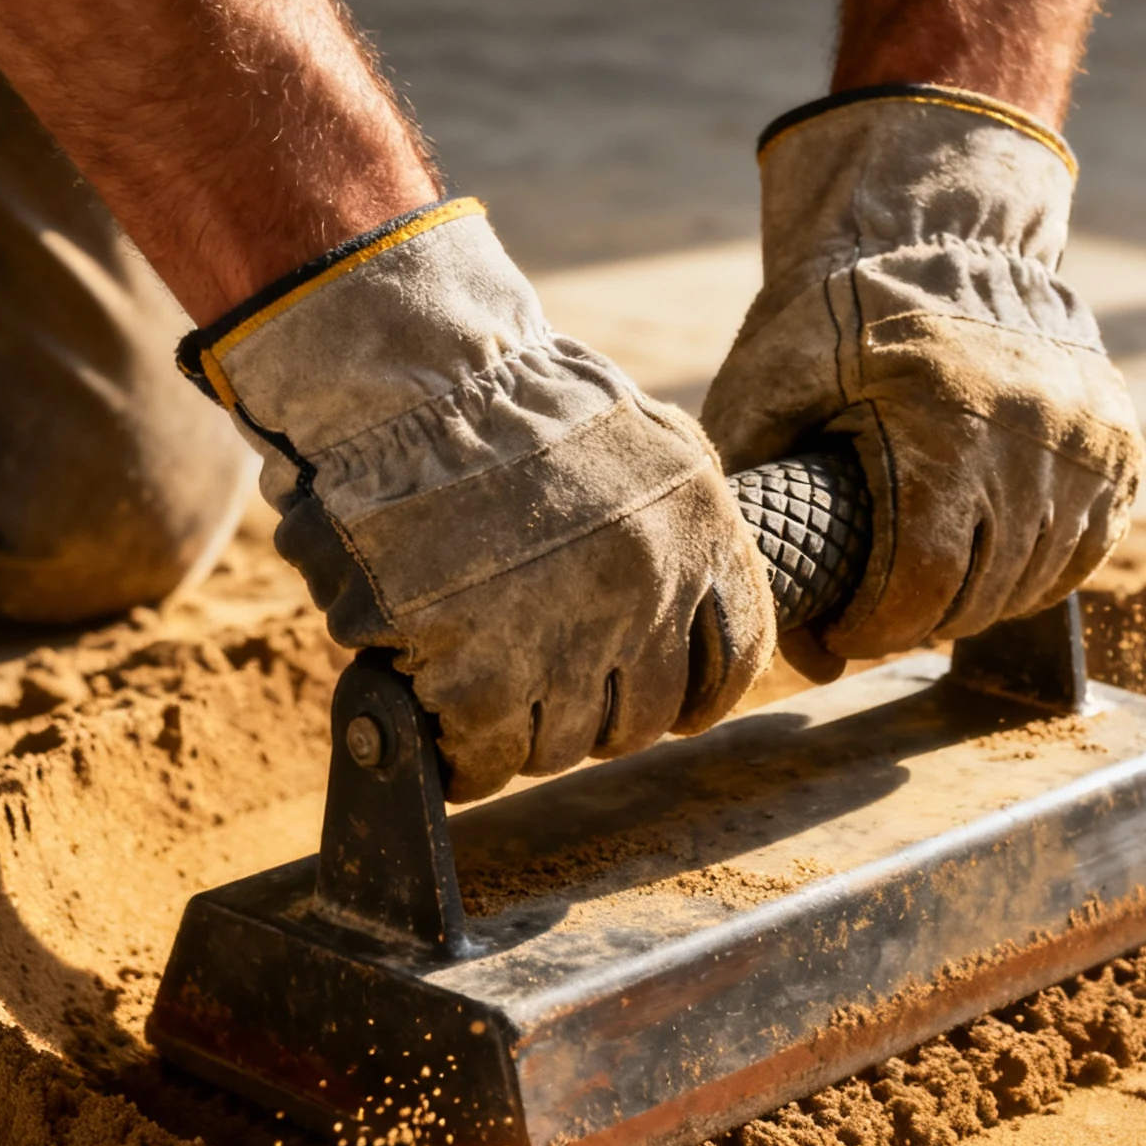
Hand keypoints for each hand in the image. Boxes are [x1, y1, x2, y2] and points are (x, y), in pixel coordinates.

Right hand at [180, 198, 775, 798]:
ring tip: (480, 684)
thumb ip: (675, 520)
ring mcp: (565, 643)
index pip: (734, 658)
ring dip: (524, 731)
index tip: (670, 706)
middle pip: (645, 718)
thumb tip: (680, 594)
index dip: (699, 695)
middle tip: (549, 687)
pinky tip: (438, 720)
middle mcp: (647, 596)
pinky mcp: (478, 677)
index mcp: (699, 532)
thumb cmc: (507, 399)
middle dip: (600, 715)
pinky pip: (482, 759)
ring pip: (562, 745)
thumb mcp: (641, 439)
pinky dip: (459, 755)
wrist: (411, 387)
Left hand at [700, 87, 1142, 671]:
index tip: (842, 633)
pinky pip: (1089, 544)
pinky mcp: (1118, 438)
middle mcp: (1030, 429)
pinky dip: (1040, 571)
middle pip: (984, 588)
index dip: (879, 628)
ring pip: (1040, 574)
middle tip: (875, 617)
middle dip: (920, 622)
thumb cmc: (832, 316)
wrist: (936, 229)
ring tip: (925, 592)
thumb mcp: (767, 389)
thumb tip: (807, 655)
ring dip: (980, 603)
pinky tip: (989, 568)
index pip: (926, 579)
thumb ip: (762, 507)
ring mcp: (1085, 435)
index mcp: (943, 418)